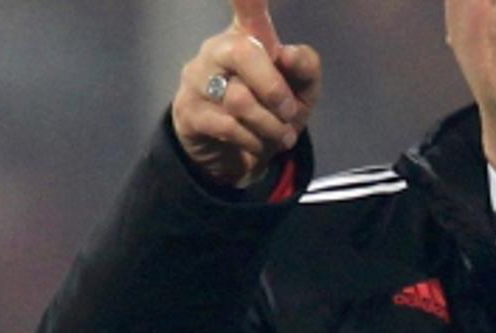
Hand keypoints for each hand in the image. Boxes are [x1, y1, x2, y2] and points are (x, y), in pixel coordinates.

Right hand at [172, 0, 321, 186]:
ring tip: (279, 135)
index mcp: (248, 36)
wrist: (237, 155)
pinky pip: (229, 126)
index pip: (247, 6)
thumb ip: (306, 68)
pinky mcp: (189, 111)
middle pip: (244, 52)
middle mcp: (219, 49)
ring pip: (240, 98)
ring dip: (270, 126)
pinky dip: (254, 142)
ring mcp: (199, 78)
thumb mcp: (301, 91)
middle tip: (290, 110)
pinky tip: (258, 145)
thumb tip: (286, 54)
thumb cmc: (271, 111)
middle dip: (274, 88)